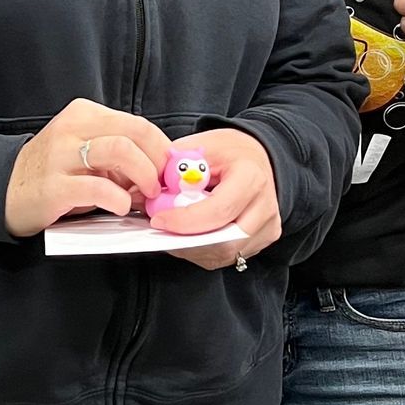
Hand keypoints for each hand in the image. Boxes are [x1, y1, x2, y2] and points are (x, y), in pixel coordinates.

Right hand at [5, 97, 172, 237]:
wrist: (4, 190)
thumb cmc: (53, 172)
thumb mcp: (85, 153)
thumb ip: (120, 156)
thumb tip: (159, 172)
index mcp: (83, 114)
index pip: (138, 123)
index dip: (162, 148)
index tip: (169, 170)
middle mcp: (72, 129)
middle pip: (135, 132)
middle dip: (158, 161)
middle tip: (161, 184)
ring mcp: (61, 156)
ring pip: (121, 151)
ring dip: (143, 175)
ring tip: (145, 194)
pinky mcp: (54, 187)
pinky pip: (98, 188)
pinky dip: (119, 198)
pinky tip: (121, 207)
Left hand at [150, 127, 280, 269]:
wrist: (258, 158)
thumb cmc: (230, 152)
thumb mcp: (200, 147)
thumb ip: (171, 169)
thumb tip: (138, 193)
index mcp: (252, 178)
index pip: (218, 210)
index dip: (184, 220)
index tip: (157, 219)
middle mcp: (264, 207)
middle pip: (222, 241)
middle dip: (184, 239)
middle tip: (158, 230)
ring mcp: (266, 228)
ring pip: (222, 254)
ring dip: (189, 247)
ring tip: (170, 230)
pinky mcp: (261, 241)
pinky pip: (226, 257)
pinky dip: (201, 250)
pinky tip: (187, 235)